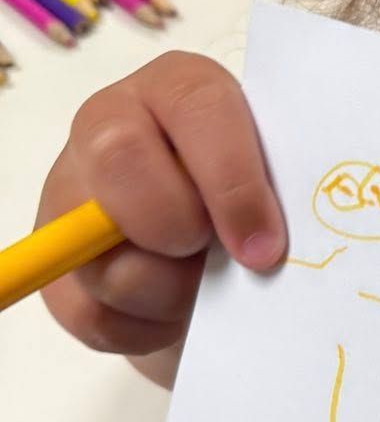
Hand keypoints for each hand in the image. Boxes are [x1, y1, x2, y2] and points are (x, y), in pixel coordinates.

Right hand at [38, 52, 284, 358]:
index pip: (197, 108)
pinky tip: (170, 314)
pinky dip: (142, 330)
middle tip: (212, 254)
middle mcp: (115, 124)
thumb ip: (276, 197)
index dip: (230, 182)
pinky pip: (89, 311)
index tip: (262, 246)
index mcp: (183, 90)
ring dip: (168, 293)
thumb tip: (263, 248)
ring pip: (102, 254)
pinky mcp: (54, 261)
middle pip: (118, 157)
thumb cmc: (266, 219)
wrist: (226, 273)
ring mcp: (73, 191)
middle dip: (175, 224)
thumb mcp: (283, 193)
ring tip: (202, 290)